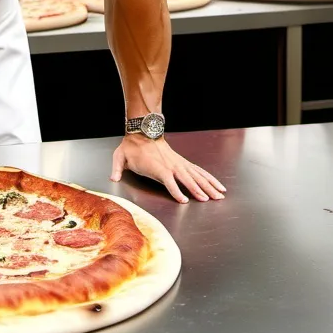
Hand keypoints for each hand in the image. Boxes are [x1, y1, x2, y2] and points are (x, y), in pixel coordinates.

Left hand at [111, 136, 225, 203]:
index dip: (176, 190)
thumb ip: (117, 168)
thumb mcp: (120, 157)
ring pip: (197, 175)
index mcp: (157, 167)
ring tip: (220, 195)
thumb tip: (113, 178)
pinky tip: (218, 185)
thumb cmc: (132, 147)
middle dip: (199, 190)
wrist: (142, 132)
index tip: (184, 200)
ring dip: (209, 185)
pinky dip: (209, 178)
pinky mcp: (183, 162)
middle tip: (210, 200)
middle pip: (188, 179)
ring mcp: (179, 163)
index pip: (168, 180)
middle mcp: (171, 166)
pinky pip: (198, 170)